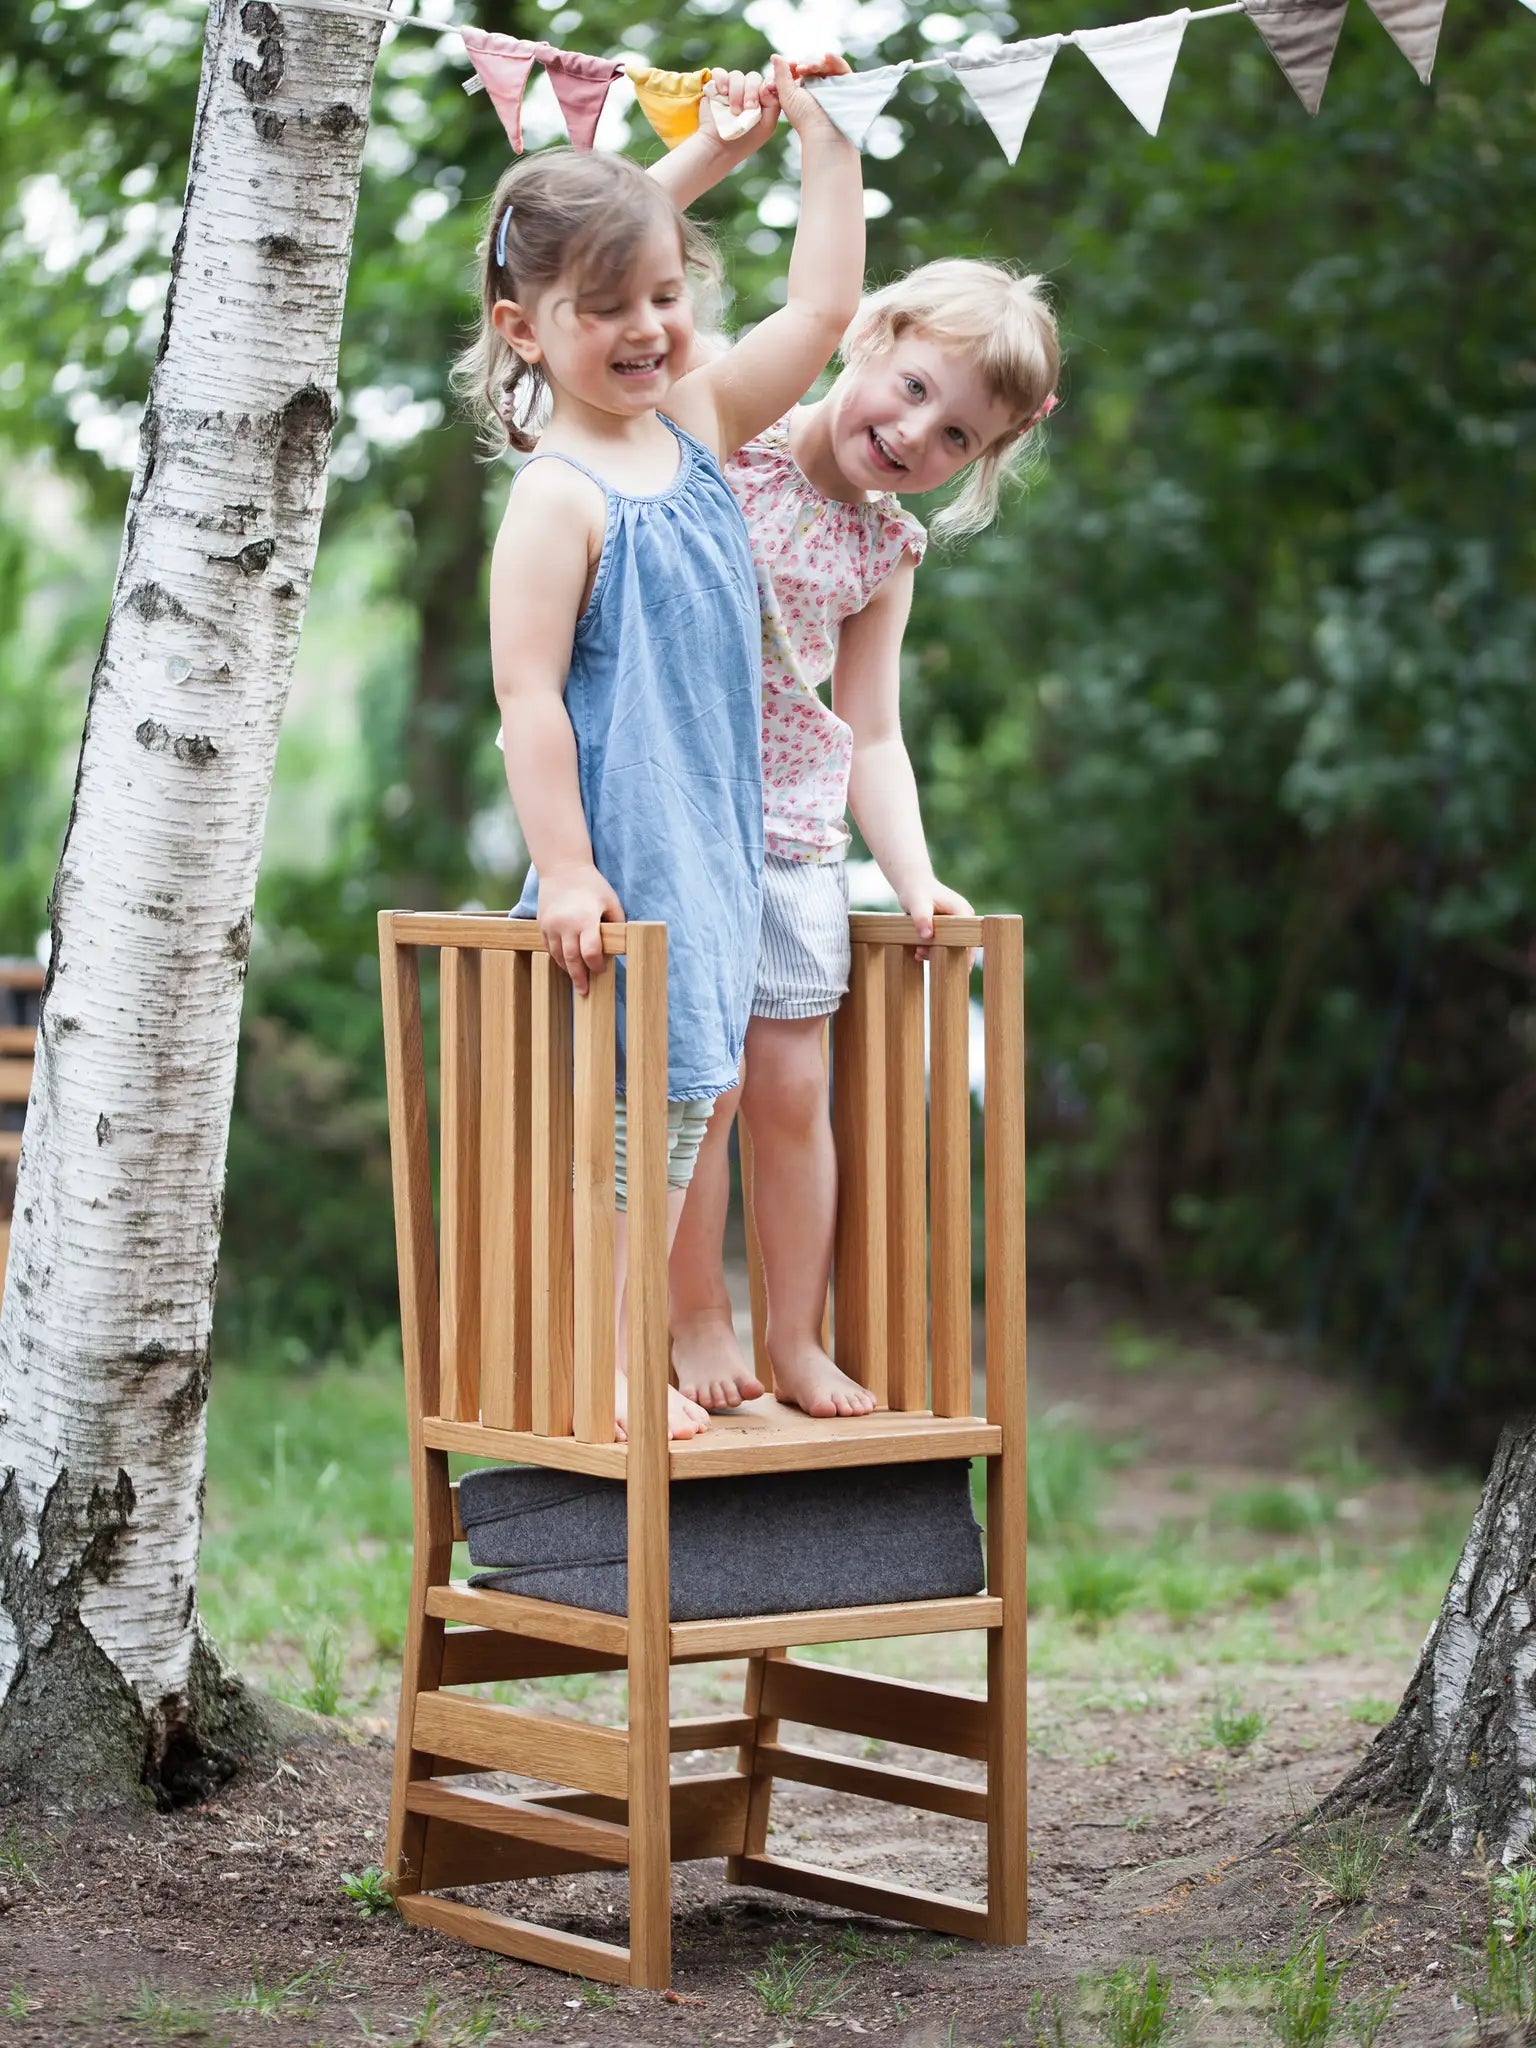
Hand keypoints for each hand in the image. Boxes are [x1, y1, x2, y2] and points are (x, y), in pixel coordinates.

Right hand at [537, 862, 623, 995]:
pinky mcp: (542, 924)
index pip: (590, 952)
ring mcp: (551, 925)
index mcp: (585, 919)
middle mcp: (565, 925)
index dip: (597, 965)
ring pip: (557, 956)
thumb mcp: (611, 901)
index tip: (602, 970)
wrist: (562, 867)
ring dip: (567, 969)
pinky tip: (566, 962)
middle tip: (584, 991)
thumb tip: (618, 947)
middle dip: (579, 978)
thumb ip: (615, 924)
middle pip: (572, 960)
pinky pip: (548, 947)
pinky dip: (557, 957)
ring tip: (576, 979)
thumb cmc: (592, 884)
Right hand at [700, 67, 779, 160]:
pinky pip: (719, 73)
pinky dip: (721, 79)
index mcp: (761, 99)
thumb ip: (773, 106)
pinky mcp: (715, 87)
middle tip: (747, 109)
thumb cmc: (744, 141)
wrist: (719, 149)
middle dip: (751, 92)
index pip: (767, 81)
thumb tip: (767, 86)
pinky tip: (722, 93)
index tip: (763, 97)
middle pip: (753, 77)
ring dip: (736, 92)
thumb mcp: (766, 126)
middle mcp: (746, 91)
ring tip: (733, 111)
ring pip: (737, 75)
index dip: (767, 86)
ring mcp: (730, 88)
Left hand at [770, 51, 851, 140]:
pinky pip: (841, 67)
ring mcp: (833, 85)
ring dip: (818, 61)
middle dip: (808, 63)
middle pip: (814, 65)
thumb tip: (774, 56)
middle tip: (801, 69)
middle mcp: (819, 86)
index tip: (794, 67)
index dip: (797, 65)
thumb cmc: (804, 118)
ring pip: (827, 64)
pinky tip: (827, 56)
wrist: (825, 132)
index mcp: (804, 90)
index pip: (801, 69)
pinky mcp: (846, 84)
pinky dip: (835, 60)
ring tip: (812, 67)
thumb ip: (780, 75)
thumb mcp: (787, 95)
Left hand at [901, 876, 975, 965]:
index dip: (966, 954)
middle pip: (962, 945)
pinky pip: (943, 944)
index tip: (956, 967)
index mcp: (963, 911)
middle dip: (943, 954)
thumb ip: (922, 918)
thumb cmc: (916, 891)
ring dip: (934, 953)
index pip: (971, 937)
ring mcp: (956, 925)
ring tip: (917, 952)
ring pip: (951, 947)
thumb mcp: (917, 903)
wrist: (912, 884)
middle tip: (921, 953)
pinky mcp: (947, 930)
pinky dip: (930, 950)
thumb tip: (928, 936)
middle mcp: (963, 919)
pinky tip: (917, 951)